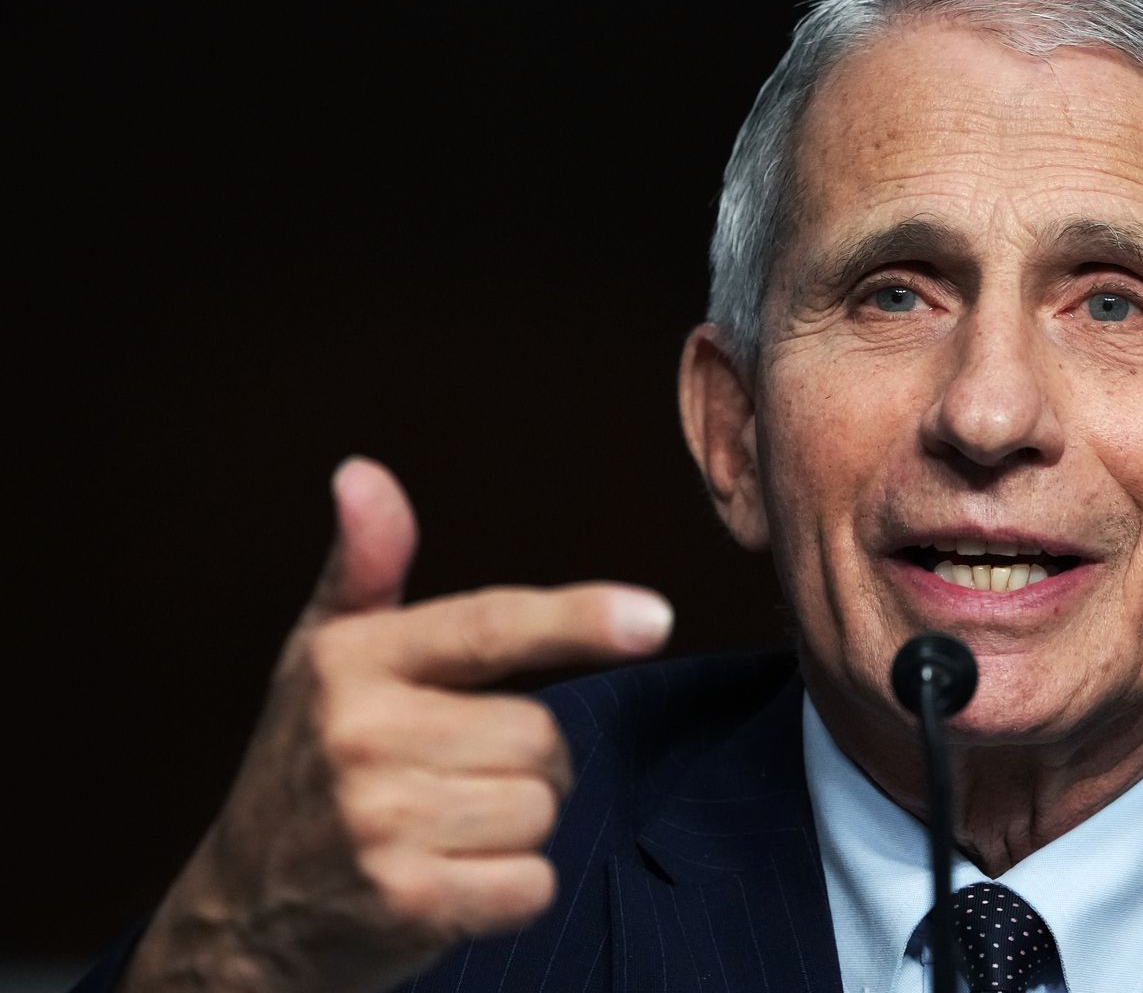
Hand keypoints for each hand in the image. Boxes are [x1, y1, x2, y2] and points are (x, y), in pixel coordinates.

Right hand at [120, 457, 672, 991]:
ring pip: (541, 809)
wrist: (243, 915)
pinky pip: (531, 883)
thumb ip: (365, 567)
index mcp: (352, 660)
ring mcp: (379, 822)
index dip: (577, 620)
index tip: (654, 618)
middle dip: (525, 762)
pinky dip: (510, 891)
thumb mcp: (324, 659)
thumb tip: (363, 472)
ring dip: (515, 829)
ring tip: (443, 832)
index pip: (488, 626)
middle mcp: (361, 734)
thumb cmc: (308, 768)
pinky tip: (449, 884)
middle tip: (455, 778)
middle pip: (540, 734)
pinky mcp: (406, 901)